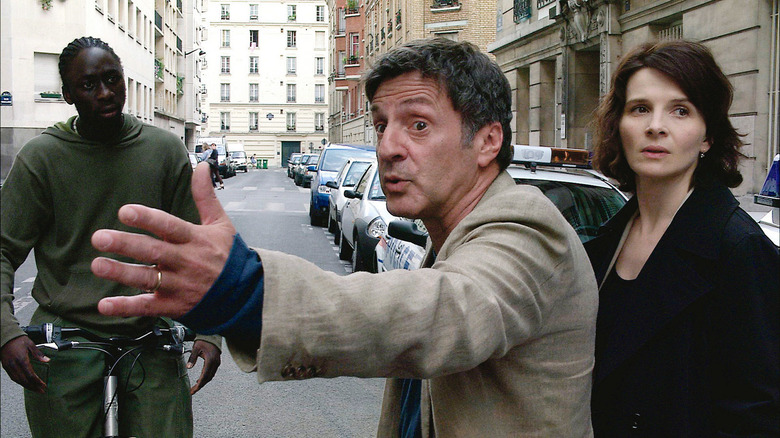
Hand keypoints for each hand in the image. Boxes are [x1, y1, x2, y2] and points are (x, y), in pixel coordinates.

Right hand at [0, 336, 49, 393]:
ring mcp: (9, 367)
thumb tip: (47, 360)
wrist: (5, 338)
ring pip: (18, 381)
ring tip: (35, 389)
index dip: (37, 382)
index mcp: (22, 359)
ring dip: (27, 386)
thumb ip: (38, 354)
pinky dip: (20, 382)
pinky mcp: (6, 367)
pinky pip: (13, 378)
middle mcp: (14, 365)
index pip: (30, 374)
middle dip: (33, 387)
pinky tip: (26, 384)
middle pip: (25, 380)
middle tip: (41, 391)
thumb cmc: (18, 340)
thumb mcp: (30, 344)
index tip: (43, 385)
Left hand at [92, 163, 235, 317]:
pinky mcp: (174, 306)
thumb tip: (201, 165)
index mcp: (196, 239)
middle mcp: (187, 262)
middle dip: (126, 244)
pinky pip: (148, 307)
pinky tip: (105, 305)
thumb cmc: (228, 255)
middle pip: (153, 252)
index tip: (125, 211)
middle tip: (99, 237)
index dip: (148, 219)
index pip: (170, 227)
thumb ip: (205, 195)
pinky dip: (126, 307)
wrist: (245, 293)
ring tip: (98, 265)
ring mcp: (180, 285)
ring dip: (121, 273)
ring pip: (148, 279)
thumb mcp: (221, 224)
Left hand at [187, 340, 221, 394]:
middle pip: (207, 378)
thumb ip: (192, 358)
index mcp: (210, 360)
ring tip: (195, 387)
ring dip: (203, 382)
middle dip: (200, 386)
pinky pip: (211, 372)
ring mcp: (217, 363)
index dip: (198, 385)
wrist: (212, 335)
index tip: (193, 390)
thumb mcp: (196, 348)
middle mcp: (215, 363)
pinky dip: (206, 377)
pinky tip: (200, 379)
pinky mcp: (216, 362)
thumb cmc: (203, 340)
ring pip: (210, 376)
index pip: (204, 376)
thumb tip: (188, 367)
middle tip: (192, 391)